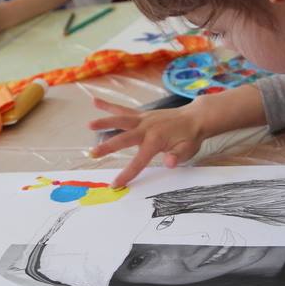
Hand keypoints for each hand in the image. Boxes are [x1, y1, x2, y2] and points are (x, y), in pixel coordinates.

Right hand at [88, 97, 209, 187]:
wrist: (195, 117)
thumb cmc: (190, 136)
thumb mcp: (188, 150)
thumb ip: (177, 156)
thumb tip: (169, 163)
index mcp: (156, 140)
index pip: (139, 161)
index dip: (127, 174)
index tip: (115, 184)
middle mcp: (146, 128)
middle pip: (123, 138)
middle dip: (107, 147)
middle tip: (92, 153)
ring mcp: (143, 119)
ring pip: (120, 120)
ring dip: (104, 122)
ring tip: (89, 125)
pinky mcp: (142, 114)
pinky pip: (123, 110)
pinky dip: (109, 105)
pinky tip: (95, 101)